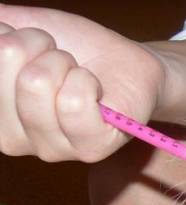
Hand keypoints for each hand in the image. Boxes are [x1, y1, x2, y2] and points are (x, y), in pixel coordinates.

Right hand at [0, 5, 164, 161]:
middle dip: (39, 45)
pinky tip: (96, 91)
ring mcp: (51, 149)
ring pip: (36, 81)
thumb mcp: (22, 26)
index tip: (33, 48)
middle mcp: (13, 138)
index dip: (12, 39)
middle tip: (62, 60)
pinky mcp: (89, 149)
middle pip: (5, 60)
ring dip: (65, 62)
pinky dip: (87, 81)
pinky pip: (73, 102)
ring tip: (79, 74)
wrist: (126, 62)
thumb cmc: (75, 48)